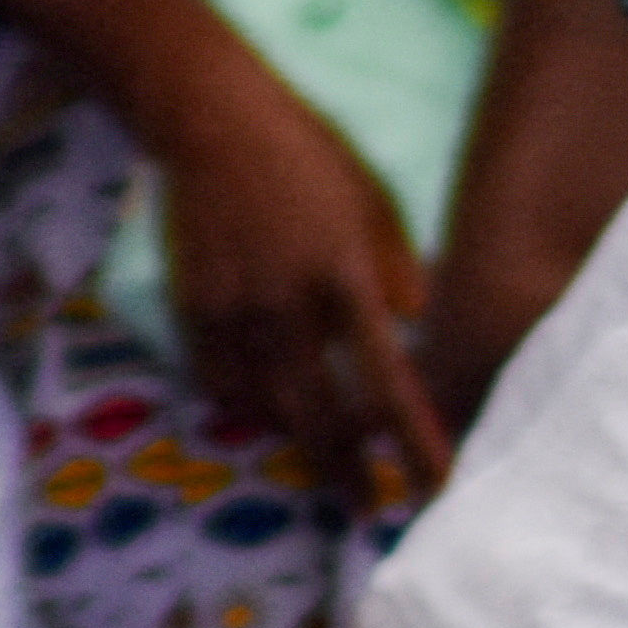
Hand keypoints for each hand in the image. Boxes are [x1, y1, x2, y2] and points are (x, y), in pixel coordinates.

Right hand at [145, 56, 449, 508]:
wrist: (211, 121)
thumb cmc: (313, 159)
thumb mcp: (378, 205)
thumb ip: (400, 273)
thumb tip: (417, 330)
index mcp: (346, 278)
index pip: (388, 383)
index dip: (413, 443)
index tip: (436, 487)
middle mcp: (287, 304)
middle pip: (320, 417)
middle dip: (348, 472)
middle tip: (370, 506)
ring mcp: (233, 309)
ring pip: (266, 409)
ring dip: (299, 443)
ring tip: (329, 464)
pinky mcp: (192, 307)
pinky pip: (220, 383)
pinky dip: (249, 407)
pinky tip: (272, 414)